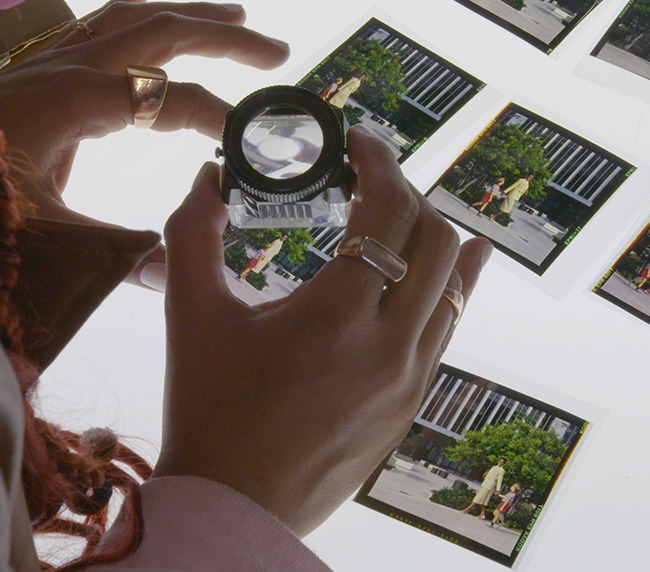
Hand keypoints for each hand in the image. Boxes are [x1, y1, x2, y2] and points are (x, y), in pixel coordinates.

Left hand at [0, 0, 287, 262]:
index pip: (169, 96)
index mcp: (76, 100)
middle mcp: (67, 66)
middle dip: (225, 36)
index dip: (218, 114)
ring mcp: (47, 60)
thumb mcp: (39, 236)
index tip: (254, 142)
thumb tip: (175, 275)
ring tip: (237, 13)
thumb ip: (112, 253)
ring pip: (130, 18)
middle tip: (279, 51)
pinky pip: (90, 23)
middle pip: (161, 31)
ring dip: (188, 13)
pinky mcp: (32, 68)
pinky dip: (125, 6)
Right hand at [156, 127, 491, 534]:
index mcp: (336, 317)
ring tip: (398, 209)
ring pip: (450, 281)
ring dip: (429, 231)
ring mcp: (409, 378)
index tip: (357, 142)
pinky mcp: (413, 402)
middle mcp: (389, 345)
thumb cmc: (206, 412)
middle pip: (432, 235)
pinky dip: (451, 282)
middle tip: (366, 176)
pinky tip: (459, 257)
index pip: (388, 210)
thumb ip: (192, 231)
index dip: (378, 161)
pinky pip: (448, 325)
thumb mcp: (189, 315)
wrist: (233, 506)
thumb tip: (206, 175)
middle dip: (403, 190)